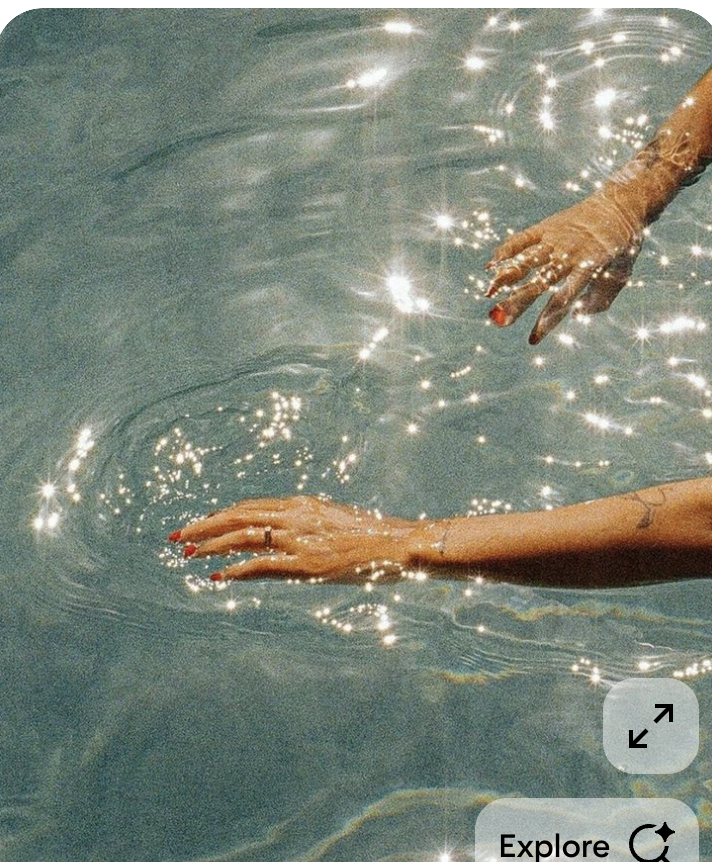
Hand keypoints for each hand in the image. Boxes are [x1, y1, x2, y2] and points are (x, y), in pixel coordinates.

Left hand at [170, 496, 424, 581]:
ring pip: (242, 537)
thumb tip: (292, 537)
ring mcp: (298, 539)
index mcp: (302, 505)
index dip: (223, 515)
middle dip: (205, 525)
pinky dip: (235, 570)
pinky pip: (260, 565)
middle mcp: (295, 516)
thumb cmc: (372, 536)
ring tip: (190, 554)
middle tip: (179, 535)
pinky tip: (217, 577)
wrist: (396, 543)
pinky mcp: (304, 562)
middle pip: (238, 516)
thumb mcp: (335, 524)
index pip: (251, 507)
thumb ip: (310, 527)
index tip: (203, 523)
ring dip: (212, 546)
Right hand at [486, 191, 644, 343]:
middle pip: (539, 282)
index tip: (532, 340)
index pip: (563, 300)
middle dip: (518, 302)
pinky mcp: (546, 226)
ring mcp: (556, 239)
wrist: (621, 203)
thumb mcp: (621, 275)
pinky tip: (490, 266)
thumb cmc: (623, 246)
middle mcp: (569, 253)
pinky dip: (506, 251)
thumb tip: (575, 315)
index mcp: (589, 267)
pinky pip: (522, 239)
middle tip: (499, 320)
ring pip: (526, 260)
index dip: (547, 322)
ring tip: (489, 294)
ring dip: (506, 278)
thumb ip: (600, 300)